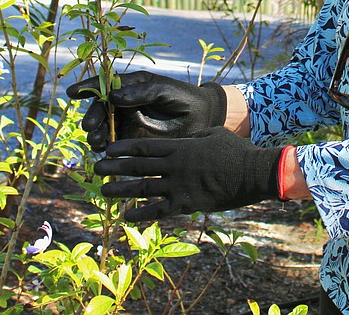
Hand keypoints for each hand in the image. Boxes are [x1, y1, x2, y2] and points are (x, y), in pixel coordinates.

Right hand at [65, 71, 226, 150]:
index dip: (88, 87)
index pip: (105, 84)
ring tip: (97, 143)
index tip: (72, 92)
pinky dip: (105, 148)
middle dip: (92, 117)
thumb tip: (112, 97)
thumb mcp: (164, 91)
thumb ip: (140, 93)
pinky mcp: (131, 140)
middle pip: (100, 109)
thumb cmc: (184, 99)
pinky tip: (104, 153)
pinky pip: (113, 144)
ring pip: (104, 128)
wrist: (202, 120)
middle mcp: (124, 103)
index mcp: (131, 86)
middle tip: (90, 127)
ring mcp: (126, 122)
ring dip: (96, 135)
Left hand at [94, 127, 281, 220]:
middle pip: (137, 166)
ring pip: (142, 188)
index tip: (107, 149)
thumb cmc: (236, 151)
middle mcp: (175, 166)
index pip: (145, 147)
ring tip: (103, 191)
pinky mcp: (187, 203)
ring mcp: (179, 185)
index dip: (123, 148)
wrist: (252, 173)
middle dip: (114, 167)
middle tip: (96, 169)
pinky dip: (141, 213)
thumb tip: (185, 137)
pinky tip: (127, 216)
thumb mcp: (212, 134)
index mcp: (180, 146)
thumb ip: (194, 136)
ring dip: (120, 190)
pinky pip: (159, 210)